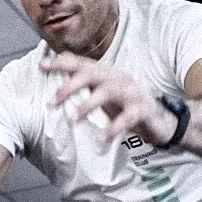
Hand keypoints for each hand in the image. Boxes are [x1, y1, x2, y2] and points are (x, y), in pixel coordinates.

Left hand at [40, 52, 177, 145]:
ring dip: (89, 104)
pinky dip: (114, 128)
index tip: (41, 66)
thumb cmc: (126, 107)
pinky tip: (102, 138)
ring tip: (74, 118)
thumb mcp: (102, 96)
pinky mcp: (143, 109)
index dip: (61, 63)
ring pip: (108, 91)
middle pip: (92, 74)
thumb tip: (56, 87)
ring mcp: (132, 92)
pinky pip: (128, 117)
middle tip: (54, 101)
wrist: (159, 120)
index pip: (81, 64)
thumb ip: (84, 89)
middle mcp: (118, 78)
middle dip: (71, 85)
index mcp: (106, 74)